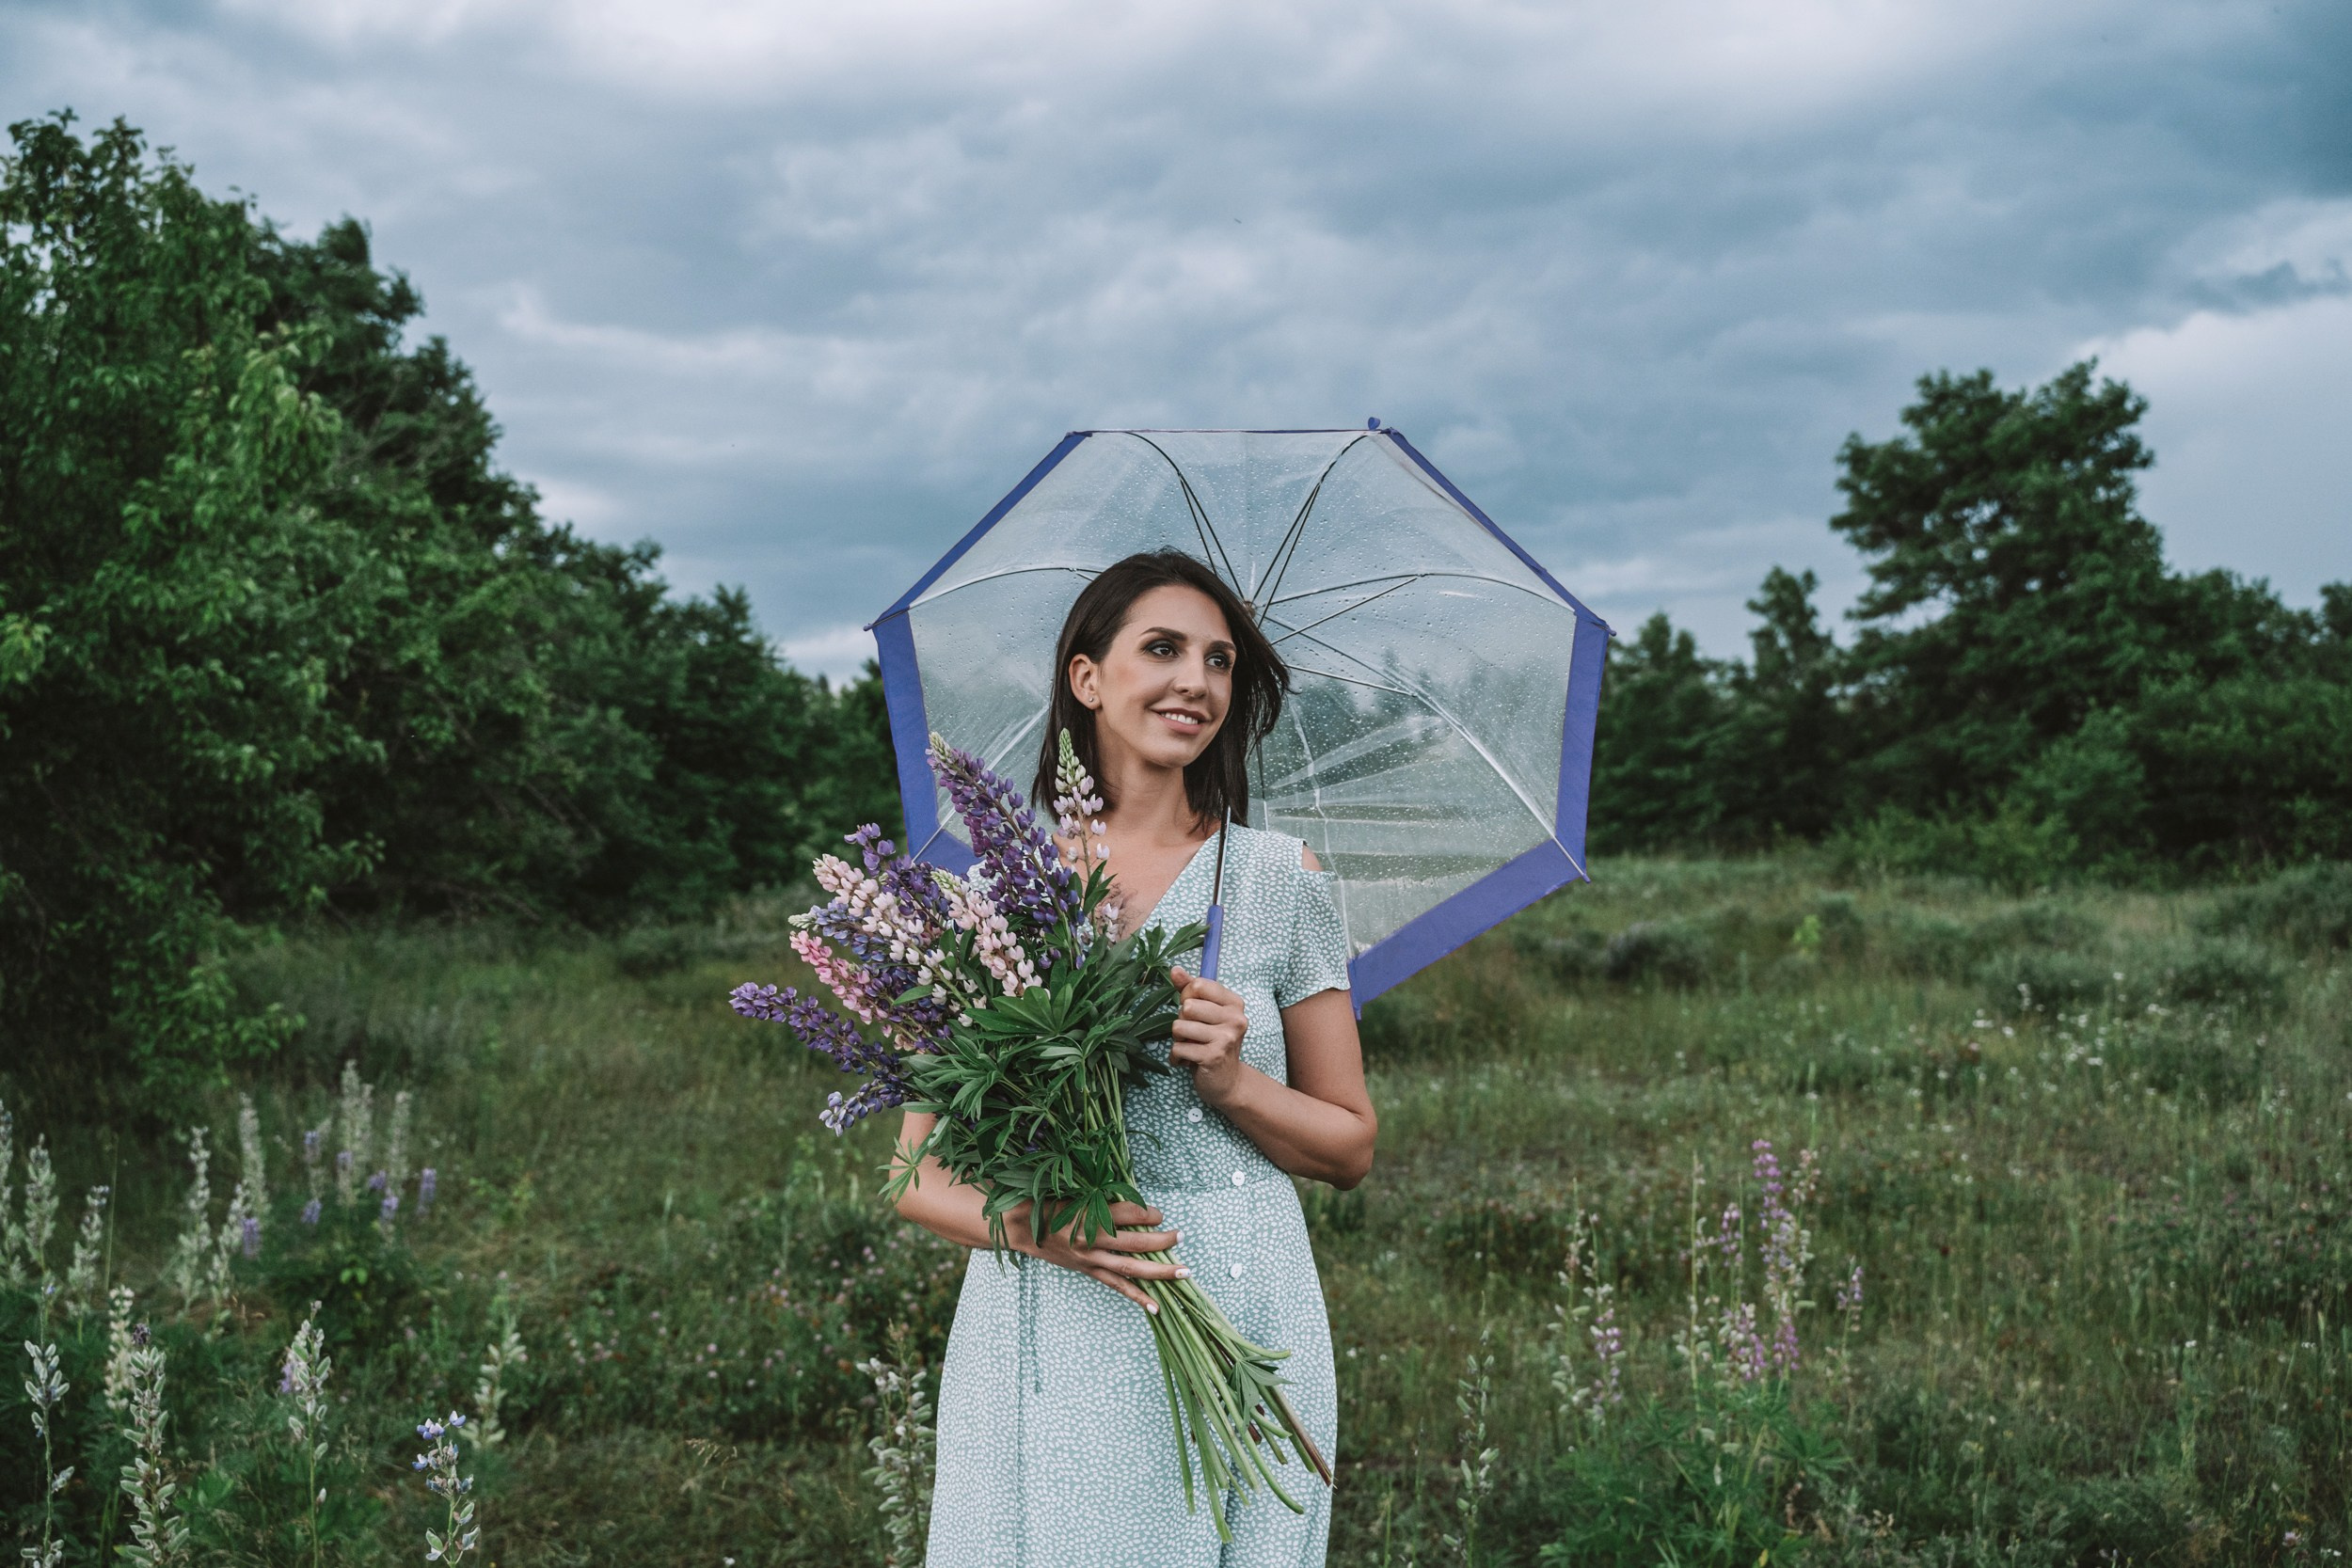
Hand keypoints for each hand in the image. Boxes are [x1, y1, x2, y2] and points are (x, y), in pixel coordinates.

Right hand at [1016, 1200, 1186, 1311]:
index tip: (1158, 1213)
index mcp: (1092, 1214)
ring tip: (1184, 1272)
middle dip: (1164, 1241)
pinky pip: (1117, 1286)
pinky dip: (1138, 1296)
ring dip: (1161, 1271)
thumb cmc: (1053, 1204)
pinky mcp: (1089, 1271)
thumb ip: (1108, 1202)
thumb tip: (1141, 1209)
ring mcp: (1091, 1259)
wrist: (1023, 1226)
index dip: (1150, 1213)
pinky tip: (1156, 1306)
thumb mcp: (1080, 1195)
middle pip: (1137, 1242)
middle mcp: (1093, 1239)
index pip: (1132, 1213)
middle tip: (1182, 1236)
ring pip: (1132, 1268)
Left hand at [1168, 965, 1247, 1106]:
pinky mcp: (1214, 1056)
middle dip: (1182, 1021)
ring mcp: (1226, 1038)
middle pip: (1187, 1006)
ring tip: (1192, 1047)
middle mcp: (1235, 1018)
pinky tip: (1189, 1061)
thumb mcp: (1206, 1013)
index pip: (1198, 985)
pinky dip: (1177, 1057)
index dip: (1186, 997)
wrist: (1228, 1082)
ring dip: (1178, 1040)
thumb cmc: (1213, 1043)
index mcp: (1234, 1003)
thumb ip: (1190, 989)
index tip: (1194, 1012)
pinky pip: (1178, 1048)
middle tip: (1193, 1034)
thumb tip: (1174, 969)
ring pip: (1179, 1027)